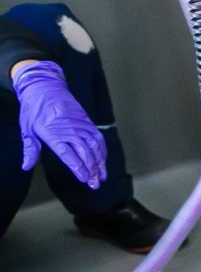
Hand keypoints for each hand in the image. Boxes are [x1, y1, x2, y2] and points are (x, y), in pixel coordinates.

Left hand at [13, 62, 105, 187]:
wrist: (45, 87)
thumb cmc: (34, 109)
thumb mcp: (27, 129)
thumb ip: (30, 149)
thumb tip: (26, 166)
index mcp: (54, 133)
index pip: (69, 154)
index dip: (78, 167)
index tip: (84, 178)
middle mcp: (70, 130)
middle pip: (85, 153)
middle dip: (92, 170)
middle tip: (95, 184)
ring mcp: (81, 125)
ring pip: (95, 146)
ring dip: (100, 162)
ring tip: (102, 176)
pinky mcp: (87, 122)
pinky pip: (98, 138)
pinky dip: (102, 150)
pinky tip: (103, 159)